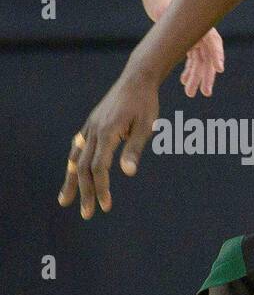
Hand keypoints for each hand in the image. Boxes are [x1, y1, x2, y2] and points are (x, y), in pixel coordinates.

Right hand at [58, 71, 159, 218]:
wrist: (136, 80)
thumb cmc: (146, 104)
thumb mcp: (146, 127)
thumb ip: (135, 150)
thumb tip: (128, 173)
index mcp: (107, 132)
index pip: (99, 167)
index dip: (101, 188)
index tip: (106, 206)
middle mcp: (93, 131)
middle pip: (83, 168)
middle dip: (84, 192)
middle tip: (87, 215)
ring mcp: (89, 128)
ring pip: (75, 159)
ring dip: (71, 181)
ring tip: (65, 201)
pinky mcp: (90, 125)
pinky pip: (77, 148)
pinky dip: (73, 164)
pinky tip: (71, 174)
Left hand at [141, 0, 225, 97]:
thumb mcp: (165, 8)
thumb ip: (173, 21)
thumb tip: (176, 32)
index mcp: (201, 23)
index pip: (213, 42)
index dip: (217, 56)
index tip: (219, 69)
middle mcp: (201, 32)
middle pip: (207, 57)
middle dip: (206, 76)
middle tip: (205, 93)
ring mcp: (195, 36)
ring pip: (199, 61)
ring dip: (196, 78)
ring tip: (191, 93)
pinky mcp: (187, 39)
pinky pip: (191, 58)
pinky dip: (188, 70)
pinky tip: (184, 82)